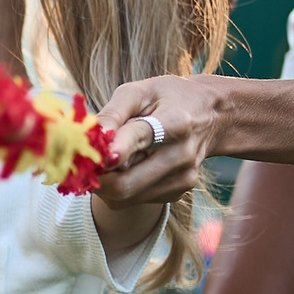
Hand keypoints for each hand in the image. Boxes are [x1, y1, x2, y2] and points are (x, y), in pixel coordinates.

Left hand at [96, 75, 222, 205]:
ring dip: (104, 183)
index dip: (113, 150)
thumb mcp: (139, 92)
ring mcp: (182, 178)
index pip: (139, 138)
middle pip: (125, 184)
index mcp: (176, 122)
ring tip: (107, 160)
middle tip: (81, 162)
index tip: (94, 155)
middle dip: (95, 177)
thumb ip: (113, 113)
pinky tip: (127, 167)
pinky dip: (119, 187)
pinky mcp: (178, 192)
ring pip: (124, 198)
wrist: (212, 116)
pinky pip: (132, 201)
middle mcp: (182, 155)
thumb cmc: (168, 98)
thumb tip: (87, 138)